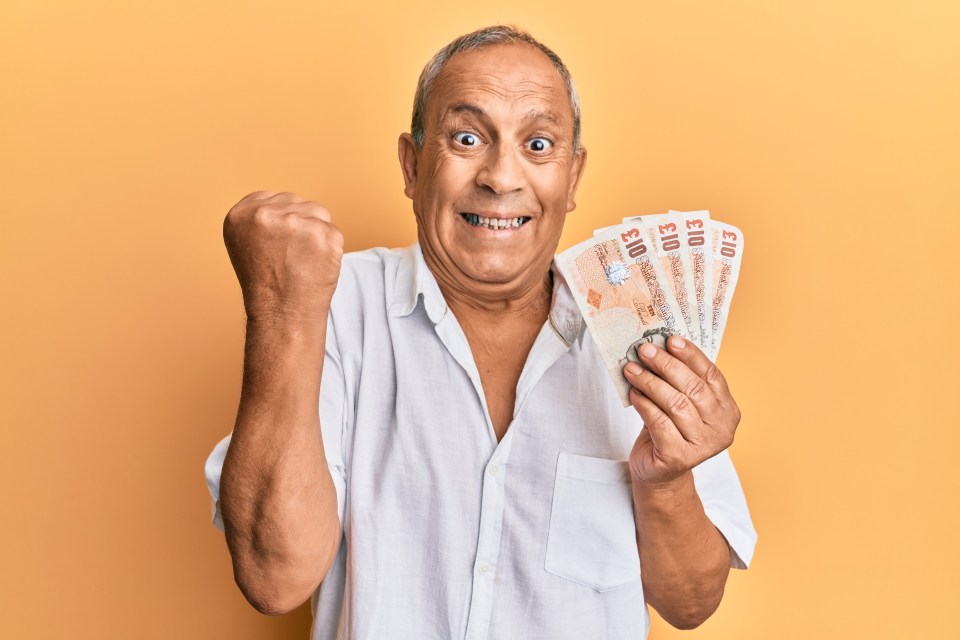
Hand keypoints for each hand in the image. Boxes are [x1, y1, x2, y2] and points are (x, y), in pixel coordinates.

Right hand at [223, 191, 343, 321]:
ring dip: (317, 233)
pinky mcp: (322, 233)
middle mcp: (264, 214)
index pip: (273, 198)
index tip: (280, 242)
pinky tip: (316, 265)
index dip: (282, 220)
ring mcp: (295, 222)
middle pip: (297, 202)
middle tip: (292, 256)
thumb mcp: (246, 244)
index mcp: (239, 214)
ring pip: (318, 212)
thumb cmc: (267, 284)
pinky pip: (334, 231)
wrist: (282, 315)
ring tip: (303, 260)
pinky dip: (330, 248)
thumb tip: (290, 202)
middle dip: (300, 225)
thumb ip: (261, 217)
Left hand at [623, 335, 739, 486]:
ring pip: (675, 404)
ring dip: (650, 382)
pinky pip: (659, 422)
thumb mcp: (682, 403)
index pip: (712, 376)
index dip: (691, 356)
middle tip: (644, 350)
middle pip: (693, 388)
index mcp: (728, 411)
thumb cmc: (670, 431)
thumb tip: (659, 346)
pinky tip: (633, 393)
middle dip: (666, 365)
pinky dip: (644, 404)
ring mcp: (702, 446)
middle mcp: (721, 430)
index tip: (670, 340)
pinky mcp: (679, 457)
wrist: (658, 471)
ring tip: (632, 369)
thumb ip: (679, 380)